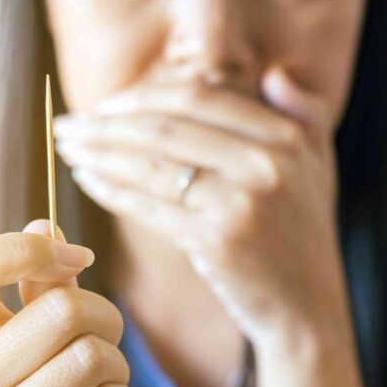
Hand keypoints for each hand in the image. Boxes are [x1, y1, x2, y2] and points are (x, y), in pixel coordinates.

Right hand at [0, 220, 139, 386]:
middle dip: (106, 319)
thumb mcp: (47, 338)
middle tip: (106, 341)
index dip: (26, 248)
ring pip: (93, 358)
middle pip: (62, 311)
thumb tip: (45, 220)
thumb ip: (46, 285)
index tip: (75, 257)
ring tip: (107, 385)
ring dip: (119, 367)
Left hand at [53, 65, 348, 347]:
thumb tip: (274, 75)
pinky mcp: (215, 240)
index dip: (144, 96)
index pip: (200, 98)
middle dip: (106, 122)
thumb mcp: (320, 169)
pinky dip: (111, 189)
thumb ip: (305, 116)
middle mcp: (265, 163)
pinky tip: (86, 180)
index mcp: (284, 138)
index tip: (106, 104)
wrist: (309, 311)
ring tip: (66, 148)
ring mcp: (239, 202)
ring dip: (98, 153)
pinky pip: (149, 205)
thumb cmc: (305, 238)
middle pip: (166, 127)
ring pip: (151, 165)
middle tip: (67, 124)